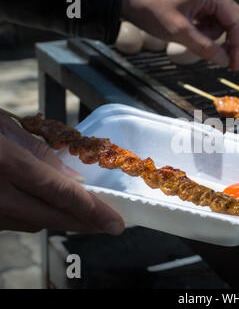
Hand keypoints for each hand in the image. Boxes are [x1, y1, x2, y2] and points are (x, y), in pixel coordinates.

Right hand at [0, 113, 124, 233]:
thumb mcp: (4, 127)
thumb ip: (40, 153)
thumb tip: (73, 179)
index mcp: (7, 163)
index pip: (61, 193)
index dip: (92, 210)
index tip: (115, 223)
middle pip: (53, 216)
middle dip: (85, 222)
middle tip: (108, 222)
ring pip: (35, 223)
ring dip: (59, 216)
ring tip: (79, 208)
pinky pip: (16, 222)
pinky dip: (34, 213)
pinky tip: (42, 202)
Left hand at [121, 0, 238, 70]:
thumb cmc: (149, 7)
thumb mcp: (179, 32)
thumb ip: (205, 48)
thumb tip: (224, 61)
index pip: (235, 21)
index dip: (236, 46)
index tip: (233, 65)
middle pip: (230, 20)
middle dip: (223, 39)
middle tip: (215, 56)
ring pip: (218, 21)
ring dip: (209, 35)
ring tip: (189, 38)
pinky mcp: (193, 0)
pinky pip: (207, 18)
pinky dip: (201, 30)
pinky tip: (188, 32)